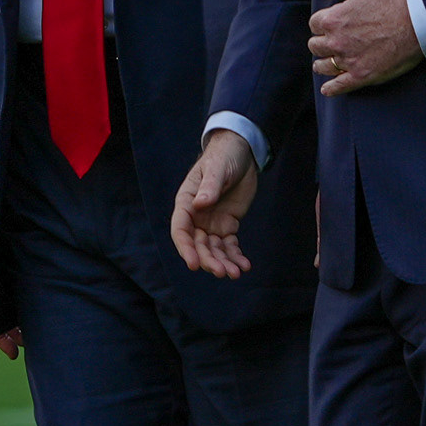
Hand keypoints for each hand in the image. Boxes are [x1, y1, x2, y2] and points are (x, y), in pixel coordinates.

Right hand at [171, 129, 258, 277]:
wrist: (242, 152)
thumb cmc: (223, 156)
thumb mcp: (217, 168)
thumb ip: (209, 187)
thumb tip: (201, 204)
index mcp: (186, 203)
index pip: (181, 231)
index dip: (186, 249)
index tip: (194, 264)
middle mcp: (196, 217)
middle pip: (198, 245)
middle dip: (208, 260)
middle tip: (222, 272)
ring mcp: (212, 223)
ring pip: (214, 249)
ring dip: (223, 262)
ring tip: (236, 273)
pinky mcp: (228, 225)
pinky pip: (229, 246)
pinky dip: (235, 256)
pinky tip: (244, 265)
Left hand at [309, 0, 421, 95]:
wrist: (416, 24)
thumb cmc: (390, 3)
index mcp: (333, 20)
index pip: (314, 24)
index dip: (322, 22)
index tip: (331, 24)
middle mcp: (336, 42)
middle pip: (315, 45)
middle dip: (321, 42)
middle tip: (332, 41)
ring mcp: (348, 61)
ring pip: (322, 66)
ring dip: (323, 63)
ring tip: (328, 62)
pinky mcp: (361, 75)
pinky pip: (338, 86)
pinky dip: (331, 88)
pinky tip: (328, 88)